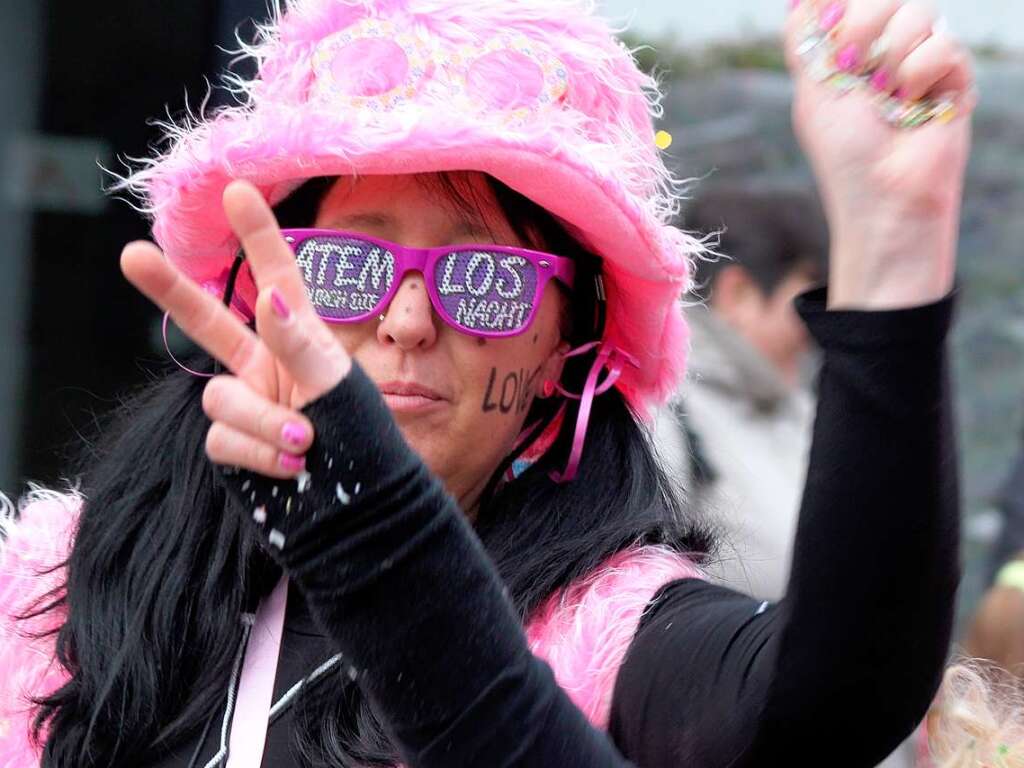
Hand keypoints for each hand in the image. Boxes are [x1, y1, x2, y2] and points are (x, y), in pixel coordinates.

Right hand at [121, 181, 351, 478]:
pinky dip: (259, 453)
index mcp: (298, 339)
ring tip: (308, 440)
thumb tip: (268, 295)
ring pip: (220, 400)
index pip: (277, 276)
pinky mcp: (233, 445)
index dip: (258, 233)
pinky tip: (292, 466)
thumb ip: (302, 343)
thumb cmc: (366, 440)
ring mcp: (246, 404)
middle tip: (131, 254)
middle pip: (207, 321)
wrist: (361, 509)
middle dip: (169, 291)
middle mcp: (266, 365)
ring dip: (264, 421)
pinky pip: (221, 441)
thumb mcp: (341, 386)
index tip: (238, 187)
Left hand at [784, 0, 974, 308]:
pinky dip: (922, 73)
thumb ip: (805, 43)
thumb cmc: (845, 154)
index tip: (835, 45)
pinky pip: (944, 43)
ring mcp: (922, 65)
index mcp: (849, 57)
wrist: (885, 196)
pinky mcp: (955, 80)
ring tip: (887, 98)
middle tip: (854, 67)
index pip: (849, 3)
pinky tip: (914, 105)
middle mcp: (885, 56)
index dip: (842, 13)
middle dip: (862, 26)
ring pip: (918, 12)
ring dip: (892, 57)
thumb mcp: (812, 95)